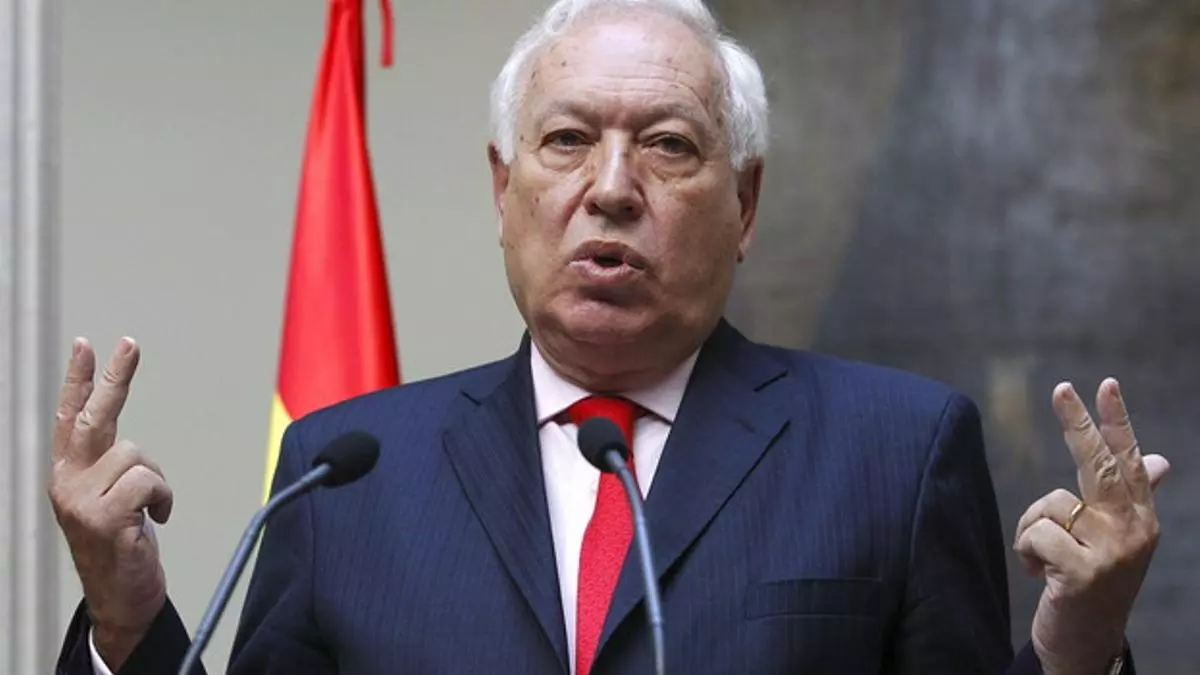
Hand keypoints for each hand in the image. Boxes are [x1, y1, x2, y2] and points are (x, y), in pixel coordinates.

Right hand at [47, 337, 172, 669]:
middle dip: (114, 378)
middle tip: (130, 343)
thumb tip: (126, 443)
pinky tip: (155, 519)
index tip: (87, 345)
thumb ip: (110, 468)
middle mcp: (66, 481)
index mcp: (68, 473)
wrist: (120, 599)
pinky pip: (148, 482)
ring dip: (156, 481)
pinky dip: (162, 498)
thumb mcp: (110, 500)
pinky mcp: (100, 517)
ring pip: (136, 455)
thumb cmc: (121, 545)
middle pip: (93, 418)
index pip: (69, 417)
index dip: (78, 380)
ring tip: (149, 509)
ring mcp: (79, 500)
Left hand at [1014, 378, 1168, 674]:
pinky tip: (1038, 574)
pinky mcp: (1082, 572)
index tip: (1106, 384)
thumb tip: (1159, 460)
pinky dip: (1026, 550)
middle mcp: (1133, 531)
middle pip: (1099, 465)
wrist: (1086, 645)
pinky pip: (1037, 534)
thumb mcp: (1115, 542)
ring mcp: (1111, 552)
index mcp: (1140, 519)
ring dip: (1032, 530)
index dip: (1117, 422)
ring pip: (1051, 505)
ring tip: (1044, 559)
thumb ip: (1132, 498)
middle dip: (1077, 425)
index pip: (1130, 461)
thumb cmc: (1093, 586)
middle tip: (1061, 388)